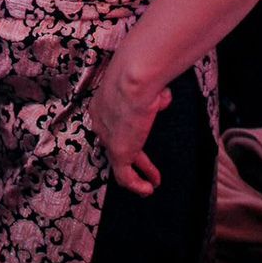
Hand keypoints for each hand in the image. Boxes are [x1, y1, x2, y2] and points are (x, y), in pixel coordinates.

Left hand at [88, 61, 171, 196]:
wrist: (135, 77)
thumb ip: (150, 94)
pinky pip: (125, 176)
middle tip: (147, 167)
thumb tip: (161, 96)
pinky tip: (149, 189)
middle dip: (133, 155)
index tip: (142, 138)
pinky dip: (137, 184)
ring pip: (120, 162)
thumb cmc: (140, 73)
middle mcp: (101, 121)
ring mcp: (107, 137)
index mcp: (103, 103)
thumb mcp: (145, 84)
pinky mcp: (118, 151)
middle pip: (116, 142)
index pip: (112, 123)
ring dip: (138, 173)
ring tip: (151, 183)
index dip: (128, 133)